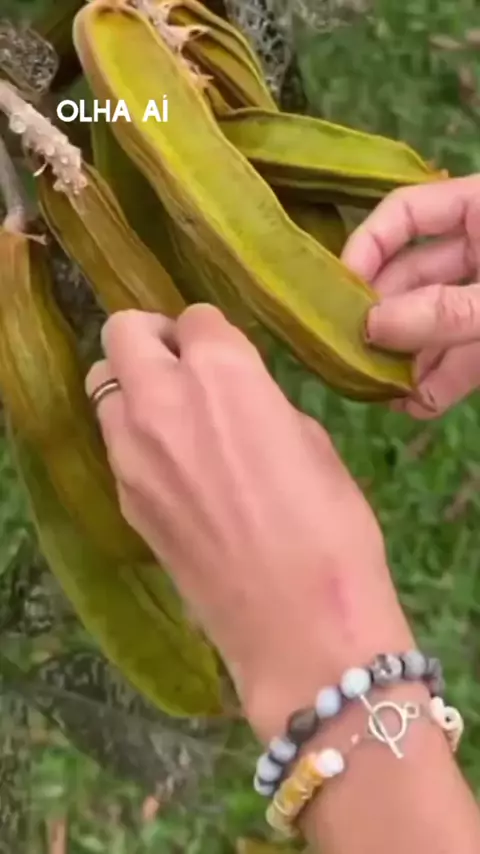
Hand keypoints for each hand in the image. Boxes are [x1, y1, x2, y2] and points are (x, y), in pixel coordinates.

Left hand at [86, 306, 410, 738]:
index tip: (225, 355)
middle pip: (123, 335)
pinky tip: (176, 472)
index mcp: (222, 373)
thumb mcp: (311, 442)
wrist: (298, 622)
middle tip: (183, 367)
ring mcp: (131, 454)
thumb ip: (261, 403)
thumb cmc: (331, 526)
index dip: (212, 334)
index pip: (194, 318)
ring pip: (105, 390)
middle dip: (152, 340)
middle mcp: (161, 400)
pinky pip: (116, 447)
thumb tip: (237, 400)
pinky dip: (137, 441)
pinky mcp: (124, 501)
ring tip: (174, 420)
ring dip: (135, 389)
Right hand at [342, 175, 479, 417]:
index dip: (367, 247)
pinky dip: (443, 381)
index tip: (340, 293)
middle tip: (355, 354)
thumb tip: (374, 327)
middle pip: (413, 276)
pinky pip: (463, 356)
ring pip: (433, 321)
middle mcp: (479, 248)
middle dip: (385, 318)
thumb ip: (448, 309)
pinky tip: (420, 405)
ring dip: (409, 358)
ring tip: (383, 391)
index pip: (404, 213)